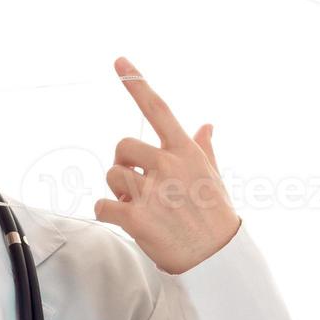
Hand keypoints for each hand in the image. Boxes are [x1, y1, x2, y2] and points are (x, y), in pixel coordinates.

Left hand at [93, 57, 239, 274]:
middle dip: (123, 165)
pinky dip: (107, 214)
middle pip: (122, 147)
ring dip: (118, 192)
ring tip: (141, 208)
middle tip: (137, 186)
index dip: (136, 82)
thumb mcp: (214, 177)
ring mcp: (152, 191)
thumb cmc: (215, 215)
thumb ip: (203, 148)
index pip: (158, 109)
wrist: (217, 259)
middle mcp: (168, 165)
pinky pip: (102, 206)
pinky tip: (125, 222)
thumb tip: (207, 125)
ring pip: (112, 177)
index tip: (119, 61)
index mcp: (185, 151)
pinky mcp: (136, 218)